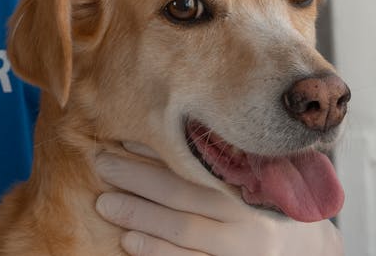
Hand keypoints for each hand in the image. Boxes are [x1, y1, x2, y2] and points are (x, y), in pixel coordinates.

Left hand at [94, 144, 342, 255]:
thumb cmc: (272, 212)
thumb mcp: (260, 184)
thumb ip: (227, 166)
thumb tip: (172, 132)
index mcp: (255, 189)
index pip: (202, 167)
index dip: (163, 154)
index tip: (127, 138)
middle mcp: (250, 221)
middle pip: (186, 197)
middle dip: (140, 179)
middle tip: (103, 163)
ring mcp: (242, 253)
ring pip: (183, 232)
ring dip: (140, 216)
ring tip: (106, 203)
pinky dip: (157, 253)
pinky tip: (130, 242)